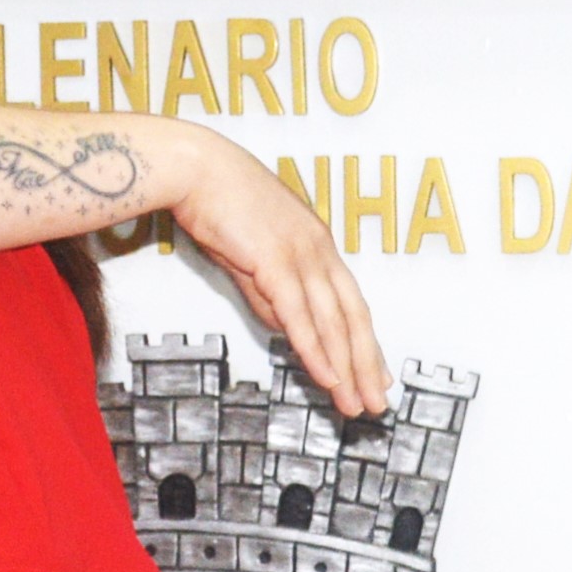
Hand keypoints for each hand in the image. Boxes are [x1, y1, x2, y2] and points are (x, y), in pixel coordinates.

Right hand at [161, 137, 391, 418]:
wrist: (194, 169)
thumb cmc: (217, 202)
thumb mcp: (249, 253)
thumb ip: (267, 292)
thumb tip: (284, 326)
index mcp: (317, 244)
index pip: (350, 303)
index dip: (365, 341)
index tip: (375, 372)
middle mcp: (319, 250)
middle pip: (352, 317)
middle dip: (366, 365)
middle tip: (376, 403)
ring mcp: (301, 255)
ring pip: (332, 322)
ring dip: (346, 367)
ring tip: (355, 403)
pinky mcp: (276, 262)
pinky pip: (300, 316)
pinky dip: (316, 350)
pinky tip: (327, 377)